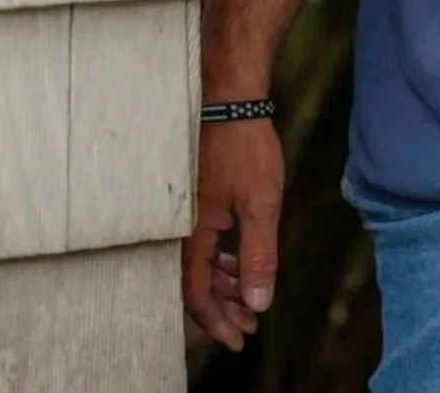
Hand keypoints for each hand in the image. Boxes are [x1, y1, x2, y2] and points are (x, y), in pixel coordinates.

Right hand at [182, 118, 284, 350]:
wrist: (230, 99)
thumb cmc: (245, 146)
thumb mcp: (261, 203)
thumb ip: (259, 255)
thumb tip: (259, 304)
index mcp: (191, 233)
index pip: (195, 294)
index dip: (217, 322)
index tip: (239, 340)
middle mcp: (179, 227)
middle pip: (194, 284)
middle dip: (224, 308)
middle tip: (248, 325)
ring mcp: (185, 212)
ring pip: (198, 264)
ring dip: (224, 284)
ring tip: (250, 297)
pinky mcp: (193, 199)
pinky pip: (200, 243)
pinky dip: (220, 260)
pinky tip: (239, 261)